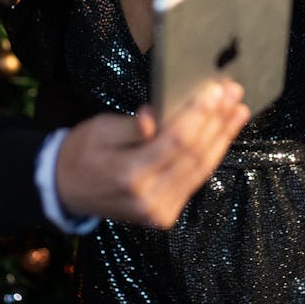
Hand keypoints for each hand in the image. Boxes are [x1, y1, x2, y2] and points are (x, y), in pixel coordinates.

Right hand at [54, 79, 248, 227]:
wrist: (66, 189)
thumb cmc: (82, 152)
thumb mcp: (100, 129)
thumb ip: (132, 126)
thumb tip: (156, 115)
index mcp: (128, 175)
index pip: (175, 140)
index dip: (199, 113)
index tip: (215, 88)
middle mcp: (148, 199)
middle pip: (194, 155)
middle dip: (217, 120)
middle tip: (233, 92)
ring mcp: (159, 212)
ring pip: (201, 169)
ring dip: (223, 137)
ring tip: (238, 110)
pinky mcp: (165, 214)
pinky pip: (195, 180)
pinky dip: (212, 155)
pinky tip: (224, 134)